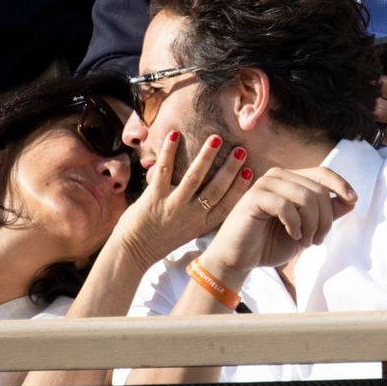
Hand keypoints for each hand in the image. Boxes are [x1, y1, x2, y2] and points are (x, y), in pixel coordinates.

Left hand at [115, 130, 252, 269]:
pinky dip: (169, 151)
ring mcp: (172, 206)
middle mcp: (191, 215)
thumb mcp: (191, 229)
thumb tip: (220, 190)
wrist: (134, 250)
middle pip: (216, 189)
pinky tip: (174, 135)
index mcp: (202, 224)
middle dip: (230, 168)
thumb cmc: (163, 238)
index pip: (227, 204)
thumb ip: (204, 212)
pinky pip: (164, 171)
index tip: (251, 171)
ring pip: (194, 178)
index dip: (240, 188)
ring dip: (206, 157)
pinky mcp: (153, 198)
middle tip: (241, 150)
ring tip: (216, 139)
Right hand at [201, 166, 356, 285]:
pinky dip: (295, 224)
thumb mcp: (305, 229)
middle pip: (318, 189)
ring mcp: (264, 185)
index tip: (353, 201)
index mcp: (289, 180)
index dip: (341, 184)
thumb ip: (324, 214)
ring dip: (312, 224)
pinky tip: (292, 235)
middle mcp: (277, 176)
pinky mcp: (253, 197)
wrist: (238, 259)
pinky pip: (286, 206)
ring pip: (306, 197)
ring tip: (305, 242)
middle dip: (326, 219)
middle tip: (317, 241)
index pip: (322, 173)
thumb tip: (350, 199)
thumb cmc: (269, 244)